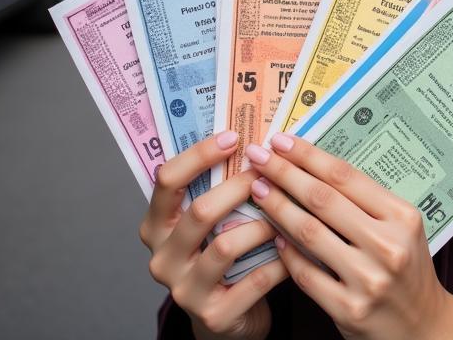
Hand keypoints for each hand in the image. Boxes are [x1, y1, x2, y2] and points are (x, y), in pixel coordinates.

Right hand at [140, 131, 289, 339]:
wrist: (228, 316)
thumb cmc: (223, 253)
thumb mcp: (213, 221)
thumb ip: (219, 188)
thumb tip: (259, 140)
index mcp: (157, 225)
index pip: (167, 180)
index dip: (199, 154)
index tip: (234, 136)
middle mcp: (162, 258)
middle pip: (199, 211)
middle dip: (240, 186)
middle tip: (269, 172)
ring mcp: (184, 290)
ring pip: (226, 245)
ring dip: (263, 224)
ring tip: (287, 212)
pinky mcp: (213, 315)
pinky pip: (253, 280)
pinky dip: (279, 259)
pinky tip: (295, 245)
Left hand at [245, 133, 452, 339]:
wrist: (424, 327)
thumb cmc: (407, 268)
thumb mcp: (401, 227)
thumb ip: (366, 202)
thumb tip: (314, 167)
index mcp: (402, 216)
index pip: (346, 176)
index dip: (308, 155)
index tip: (281, 140)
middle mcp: (387, 245)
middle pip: (323, 199)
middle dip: (285, 173)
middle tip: (258, 157)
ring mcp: (368, 280)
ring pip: (309, 233)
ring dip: (277, 207)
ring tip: (257, 189)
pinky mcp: (349, 310)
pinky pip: (306, 274)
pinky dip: (286, 253)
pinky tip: (273, 235)